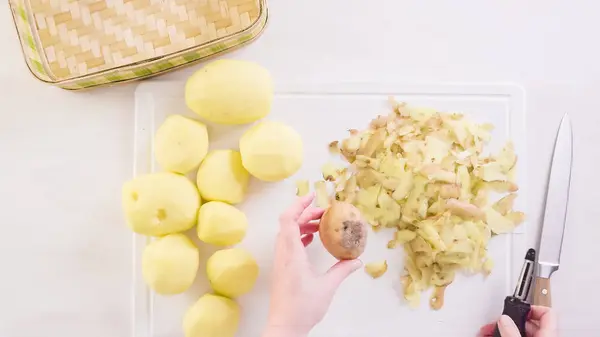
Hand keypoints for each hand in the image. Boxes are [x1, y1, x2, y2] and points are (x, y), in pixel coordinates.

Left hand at [262, 194, 362, 336]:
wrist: (284, 327)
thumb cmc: (303, 307)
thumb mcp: (327, 287)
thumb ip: (342, 270)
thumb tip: (357, 260)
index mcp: (291, 253)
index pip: (288, 219)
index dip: (299, 203)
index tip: (313, 195)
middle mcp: (283, 254)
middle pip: (289, 223)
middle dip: (306, 213)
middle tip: (325, 212)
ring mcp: (280, 261)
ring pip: (288, 233)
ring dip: (302, 225)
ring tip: (321, 224)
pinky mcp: (282, 268)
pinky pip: (288, 243)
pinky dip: (299, 236)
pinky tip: (312, 240)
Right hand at [478, 306, 557, 336]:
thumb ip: (511, 331)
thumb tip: (504, 319)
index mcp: (548, 334)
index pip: (547, 312)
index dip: (532, 307)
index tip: (517, 308)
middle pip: (528, 321)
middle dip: (508, 320)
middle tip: (495, 322)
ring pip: (519, 330)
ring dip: (501, 328)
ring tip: (487, 330)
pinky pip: (514, 336)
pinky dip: (502, 335)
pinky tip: (489, 335)